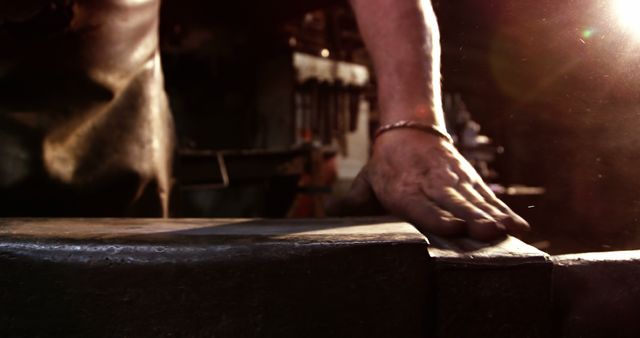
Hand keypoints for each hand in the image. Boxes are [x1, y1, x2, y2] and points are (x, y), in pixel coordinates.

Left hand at [329, 129, 529, 240]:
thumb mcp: (366, 180)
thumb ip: (351, 202)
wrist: (410, 128)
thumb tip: (328, 214)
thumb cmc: (386, 165)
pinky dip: (503, 210)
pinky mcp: (468, 180)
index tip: (454, 229)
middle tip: (487, 232)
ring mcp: (453, 181)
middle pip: (453, 202)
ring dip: (491, 215)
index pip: (421, 206)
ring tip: (507, 230)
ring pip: (474, 198)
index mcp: (403, 189)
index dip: (438, 217)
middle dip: (471, 218)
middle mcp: (431, 185)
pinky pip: (487, 196)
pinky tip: (518, 226)